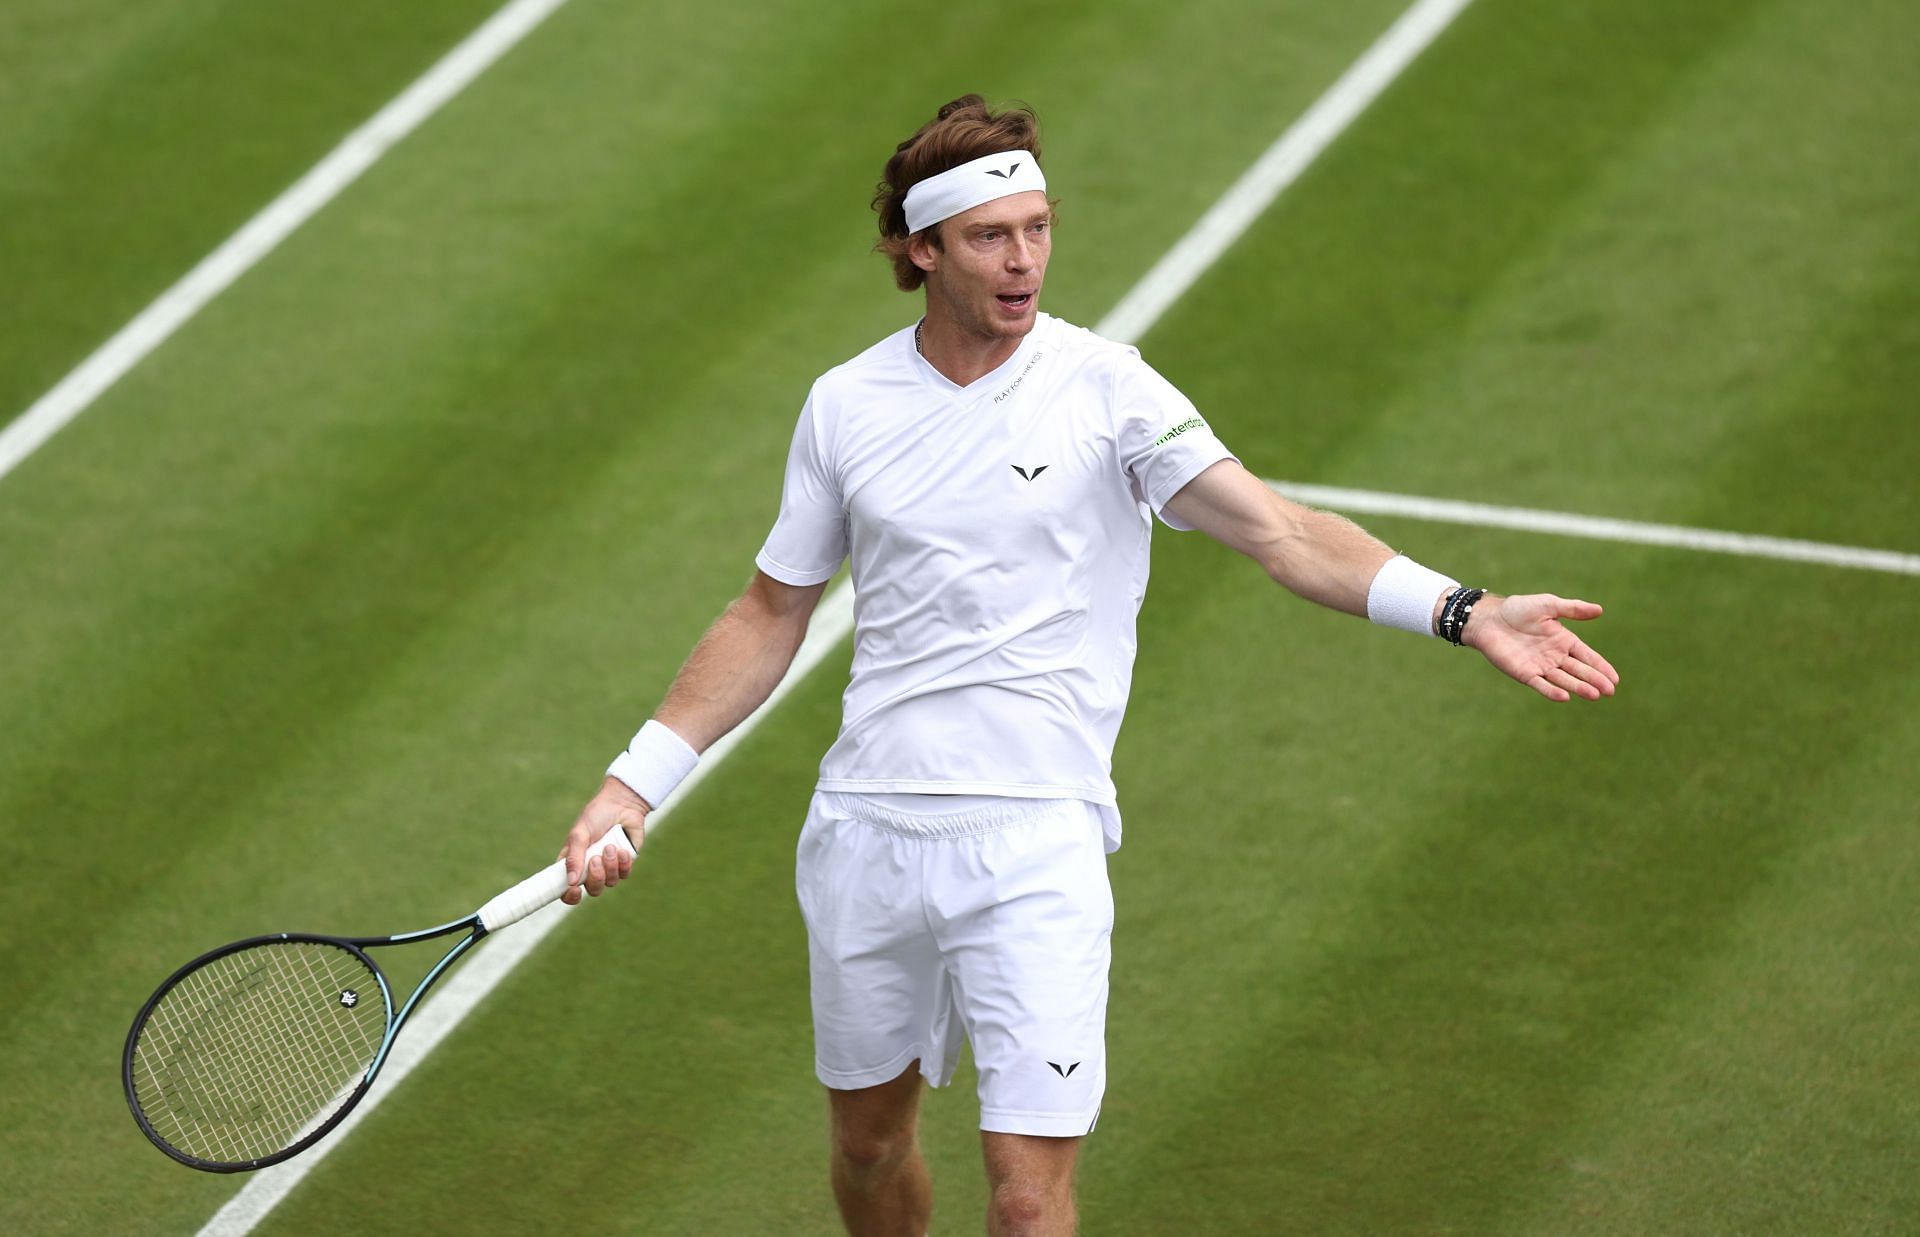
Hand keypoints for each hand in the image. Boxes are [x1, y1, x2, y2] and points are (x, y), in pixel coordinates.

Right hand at [559, 777, 650, 904]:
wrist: (622, 804)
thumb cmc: (596, 816)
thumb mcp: (579, 834)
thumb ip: (574, 857)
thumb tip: (570, 882)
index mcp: (574, 862)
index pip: (567, 889)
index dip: (569, 896)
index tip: (574, 890)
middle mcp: (590, 869)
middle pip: (592, 890)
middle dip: (595, 877)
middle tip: (595, 858)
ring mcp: (609, 867)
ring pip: (610, 883)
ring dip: (610, 866)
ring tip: (610, 846)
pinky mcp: (625, 863)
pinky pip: (624, 874)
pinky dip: (623, 862)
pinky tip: (622, 849)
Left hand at [1462, 593, 1618, 701]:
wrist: (1489, 618)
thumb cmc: (1518, 610)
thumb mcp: (1548, 605)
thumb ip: (1572, 609)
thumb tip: (1600, 610)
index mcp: (1563, 640)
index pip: (1587, 656)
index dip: (1601, 667)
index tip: (1615, 679)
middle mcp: (1555, 656)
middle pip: (1579, 671)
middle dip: (1594, 680)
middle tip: (1609, 691)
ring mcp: (1540, 666)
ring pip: (1563, 679)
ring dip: (1578, 687)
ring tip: (1594, 695)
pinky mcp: (1524, 673)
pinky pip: (1540, 684)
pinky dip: (1551, 691)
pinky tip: (1564, 697)